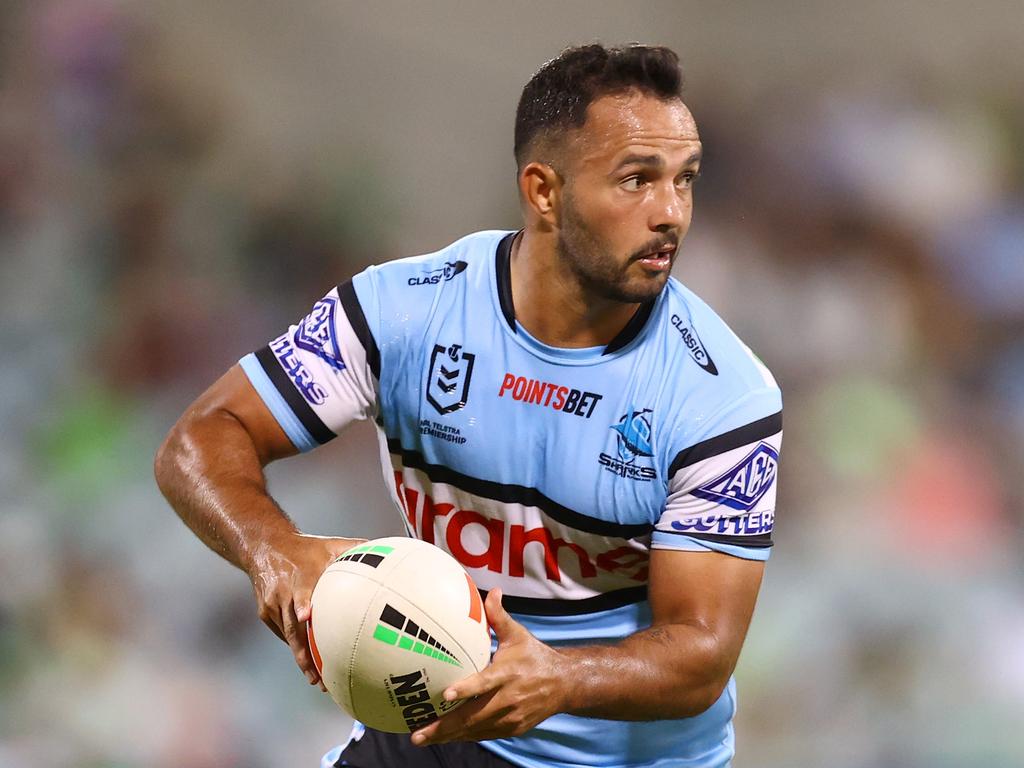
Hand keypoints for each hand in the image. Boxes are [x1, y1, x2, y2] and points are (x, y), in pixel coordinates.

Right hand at [246, 532, 363, 689]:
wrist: (266, 546)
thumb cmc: (308, 547)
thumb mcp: (332, 544)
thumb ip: (358, 549)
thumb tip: (389, 555)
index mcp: (301, 574)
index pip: (300, 590)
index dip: (302, 603)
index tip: (306, 617)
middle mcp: (284, 591)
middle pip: (292, 626)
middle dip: (304, 652)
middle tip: (321, 675)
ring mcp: (272, 604)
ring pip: (288, 636)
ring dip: (301, 658)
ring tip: (317, 680)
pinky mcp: (266, 612)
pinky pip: (283, 633)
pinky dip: (296, 648)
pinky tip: (309, 665)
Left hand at [411, 589, 566, 744]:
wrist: (564, 684)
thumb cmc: (535, 656)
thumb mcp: (518, 634)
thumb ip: (499, 616)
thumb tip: (490, 591)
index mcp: (508, 673)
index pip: (485, 682)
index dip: (466, 689)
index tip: (446, 694)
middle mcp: (509, 698)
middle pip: (473, 715)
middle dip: (444, 726)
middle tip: (417, 733)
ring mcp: (511, 717)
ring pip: (475, 730)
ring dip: (448, 736)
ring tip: (421, 738)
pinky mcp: (512, 730)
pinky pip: (484, 735)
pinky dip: (464, 737)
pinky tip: (444, 737)